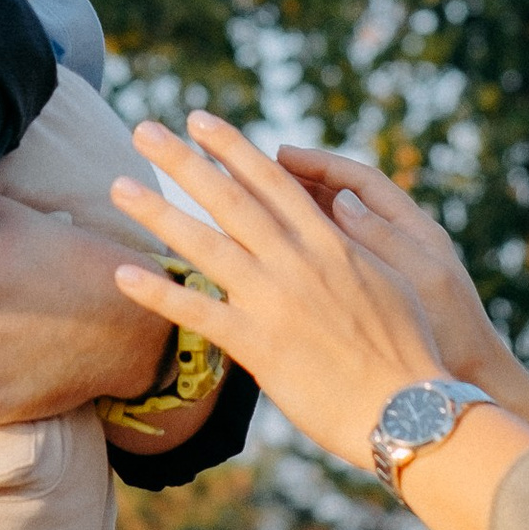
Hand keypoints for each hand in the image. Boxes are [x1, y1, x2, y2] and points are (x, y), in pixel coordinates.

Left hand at [107, 112, 455, 473]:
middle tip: (144, 130)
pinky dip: (159, 293)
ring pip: (205, 246)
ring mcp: (274, 302)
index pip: (271, 181)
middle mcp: (296, 263)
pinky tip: (123, 275)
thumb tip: (344, 207)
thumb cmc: (409, 348)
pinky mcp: (258, 346)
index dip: (232, 148)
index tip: (200, 121)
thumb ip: (360, 242)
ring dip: (158, 213)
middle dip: (183, 161)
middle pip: (229, 199)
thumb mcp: (393, 278)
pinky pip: (198, 314)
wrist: (404, 409)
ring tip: (119, 186)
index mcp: (329, 243)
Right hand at [272, 146, 528, 413]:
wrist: (466, 387)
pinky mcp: (371, 301)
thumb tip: (341, 200)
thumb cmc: (452, 335)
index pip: (362, 182)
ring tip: (251, 211)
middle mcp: (399, 243)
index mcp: (415, 230)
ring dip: (298, 218)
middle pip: (343, 200)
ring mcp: (385, 272)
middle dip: (302, 184)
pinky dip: (305, 255)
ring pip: (333, 232)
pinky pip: (332, 265)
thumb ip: (381, 240)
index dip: (321, 165)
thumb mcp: (419, 280)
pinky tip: (270, 260)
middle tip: (255, 176)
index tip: (281, 155)